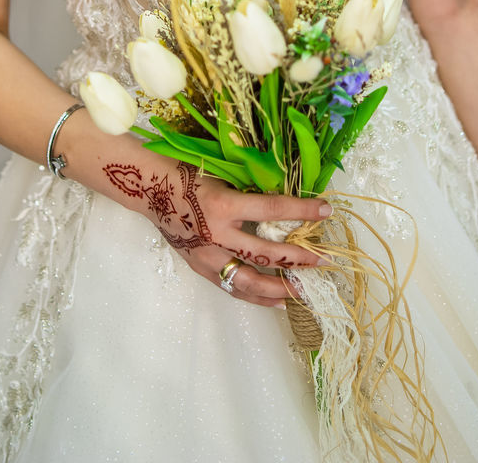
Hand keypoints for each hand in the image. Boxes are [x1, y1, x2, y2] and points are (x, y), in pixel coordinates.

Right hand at [102, 159, 330, 307]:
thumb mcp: (222, 178)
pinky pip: (232, 288)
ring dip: (279, 288)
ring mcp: (207, 255)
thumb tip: (286, 206)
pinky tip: (276, 301)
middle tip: (323, 262)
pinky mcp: (200, 267)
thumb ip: (249, 195)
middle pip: (264, 253)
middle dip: (297, 259)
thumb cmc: (189, 175)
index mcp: (224, 204)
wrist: (151, 190)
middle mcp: (217, 233)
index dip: (301, 211)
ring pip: (249, 280)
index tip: (326, 211)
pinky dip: (255, 296)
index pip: (271, 209)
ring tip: (304, 291)